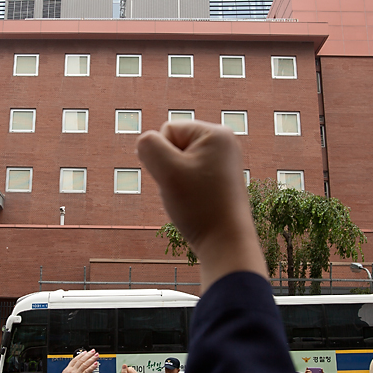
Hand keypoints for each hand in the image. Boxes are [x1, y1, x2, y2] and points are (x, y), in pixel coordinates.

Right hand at [48, 350, 97, 372]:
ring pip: (85, 364)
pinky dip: (92, 367)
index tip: (85, 353)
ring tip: (96, 355)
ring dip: (92, 359)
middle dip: (88, 355)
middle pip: (81, 360)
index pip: (75, 360)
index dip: (81, 355)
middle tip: (93, 351)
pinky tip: (95, 364)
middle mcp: (71, 371)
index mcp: (66, 370)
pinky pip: (87, 371)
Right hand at [137, 121, 265, 289]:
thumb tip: (146, 142)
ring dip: (176, 179)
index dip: (164, 156)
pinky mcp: (221, 177)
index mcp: (216, 132)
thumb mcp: (167, 171)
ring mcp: (224, 159)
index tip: (182, 178)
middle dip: (170, 167)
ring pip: (178, 161)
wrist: (225, 243)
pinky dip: (186, 188)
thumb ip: (148, 146)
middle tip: (187, 189)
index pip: (168, 129)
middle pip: (174, 144)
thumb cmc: (199, 206)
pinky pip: (189, 175)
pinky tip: (198, 202)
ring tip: (193, 197)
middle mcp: (224, 141)